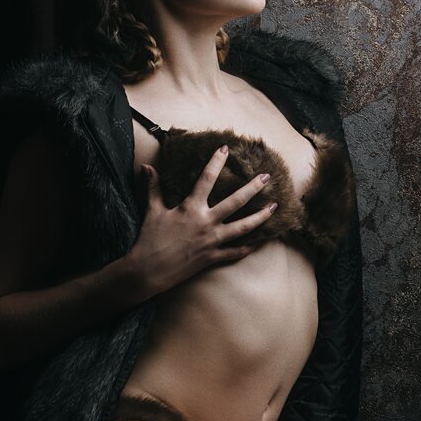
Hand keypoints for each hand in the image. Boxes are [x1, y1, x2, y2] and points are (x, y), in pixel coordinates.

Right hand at [127, 145, 276, 294]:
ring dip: (260, 217)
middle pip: (236, 202)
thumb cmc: (149, 240)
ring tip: (274, 208)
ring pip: (243, 227)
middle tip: (267, 178)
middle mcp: (206, 222)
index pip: (206, 179)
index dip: (216, 162)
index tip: (226, 149)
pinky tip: (260, 242)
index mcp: (190, 208)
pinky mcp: (212, 258)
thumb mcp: (152, 211)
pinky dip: (249, 247)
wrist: (148, 271)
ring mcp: (212, 241)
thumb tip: (146, 166)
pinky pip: (236, 253)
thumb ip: (153, 188)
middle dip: (253, 188)